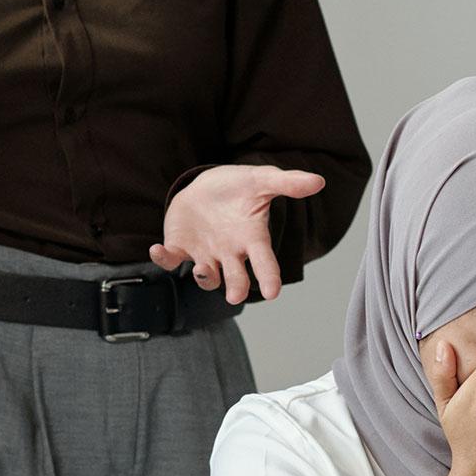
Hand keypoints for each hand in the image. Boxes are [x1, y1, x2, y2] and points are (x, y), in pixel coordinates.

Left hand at [150, 164, 326, 303]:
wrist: (205, 187)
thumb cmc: (238, 187)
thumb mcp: (261, 180)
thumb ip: (287, 183)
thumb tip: (318, 181)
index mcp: (252, 238)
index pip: (264, 261)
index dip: (269, 276)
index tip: (273, 292)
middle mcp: (230, 252)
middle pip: (236, 278)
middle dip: (236, 287)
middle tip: (235, 295)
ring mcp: (205, 253)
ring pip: (206, 276)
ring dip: (204, 276)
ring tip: (202, 269)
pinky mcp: (180, 247)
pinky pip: (170, 260)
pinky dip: (162, 258)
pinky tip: (157, 249)